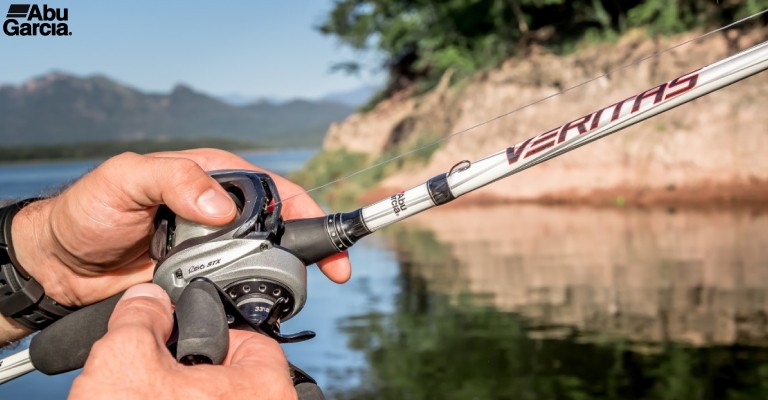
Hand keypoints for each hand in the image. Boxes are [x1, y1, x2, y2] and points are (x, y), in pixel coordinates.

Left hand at [10, 149, 350, 308]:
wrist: (62, 263)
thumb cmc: (90, 210)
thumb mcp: (127, 179)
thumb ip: (174, 179)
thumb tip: (221, 207)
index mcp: (212, 177)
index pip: (272, 187)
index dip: (305, 208)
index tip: (326, 234)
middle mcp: (220, 211)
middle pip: (278, 225)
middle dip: (308, 245)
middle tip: (331, 271)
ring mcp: (214, 247)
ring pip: (262, 259)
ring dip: (281, 274)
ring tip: (295, 290)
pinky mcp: (204, 277)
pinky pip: (237, 286)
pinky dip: (252, 295)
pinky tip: (261, 305)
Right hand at [68, 283, 296, 399]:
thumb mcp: (125, 360)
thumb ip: (142, 319)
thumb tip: (148, 301)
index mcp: (265, 388)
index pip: (253, 341)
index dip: (211, 331)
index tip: (184, 337)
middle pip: (235, 377)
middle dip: (195, 373)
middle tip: (162, 377)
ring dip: (186, 398)